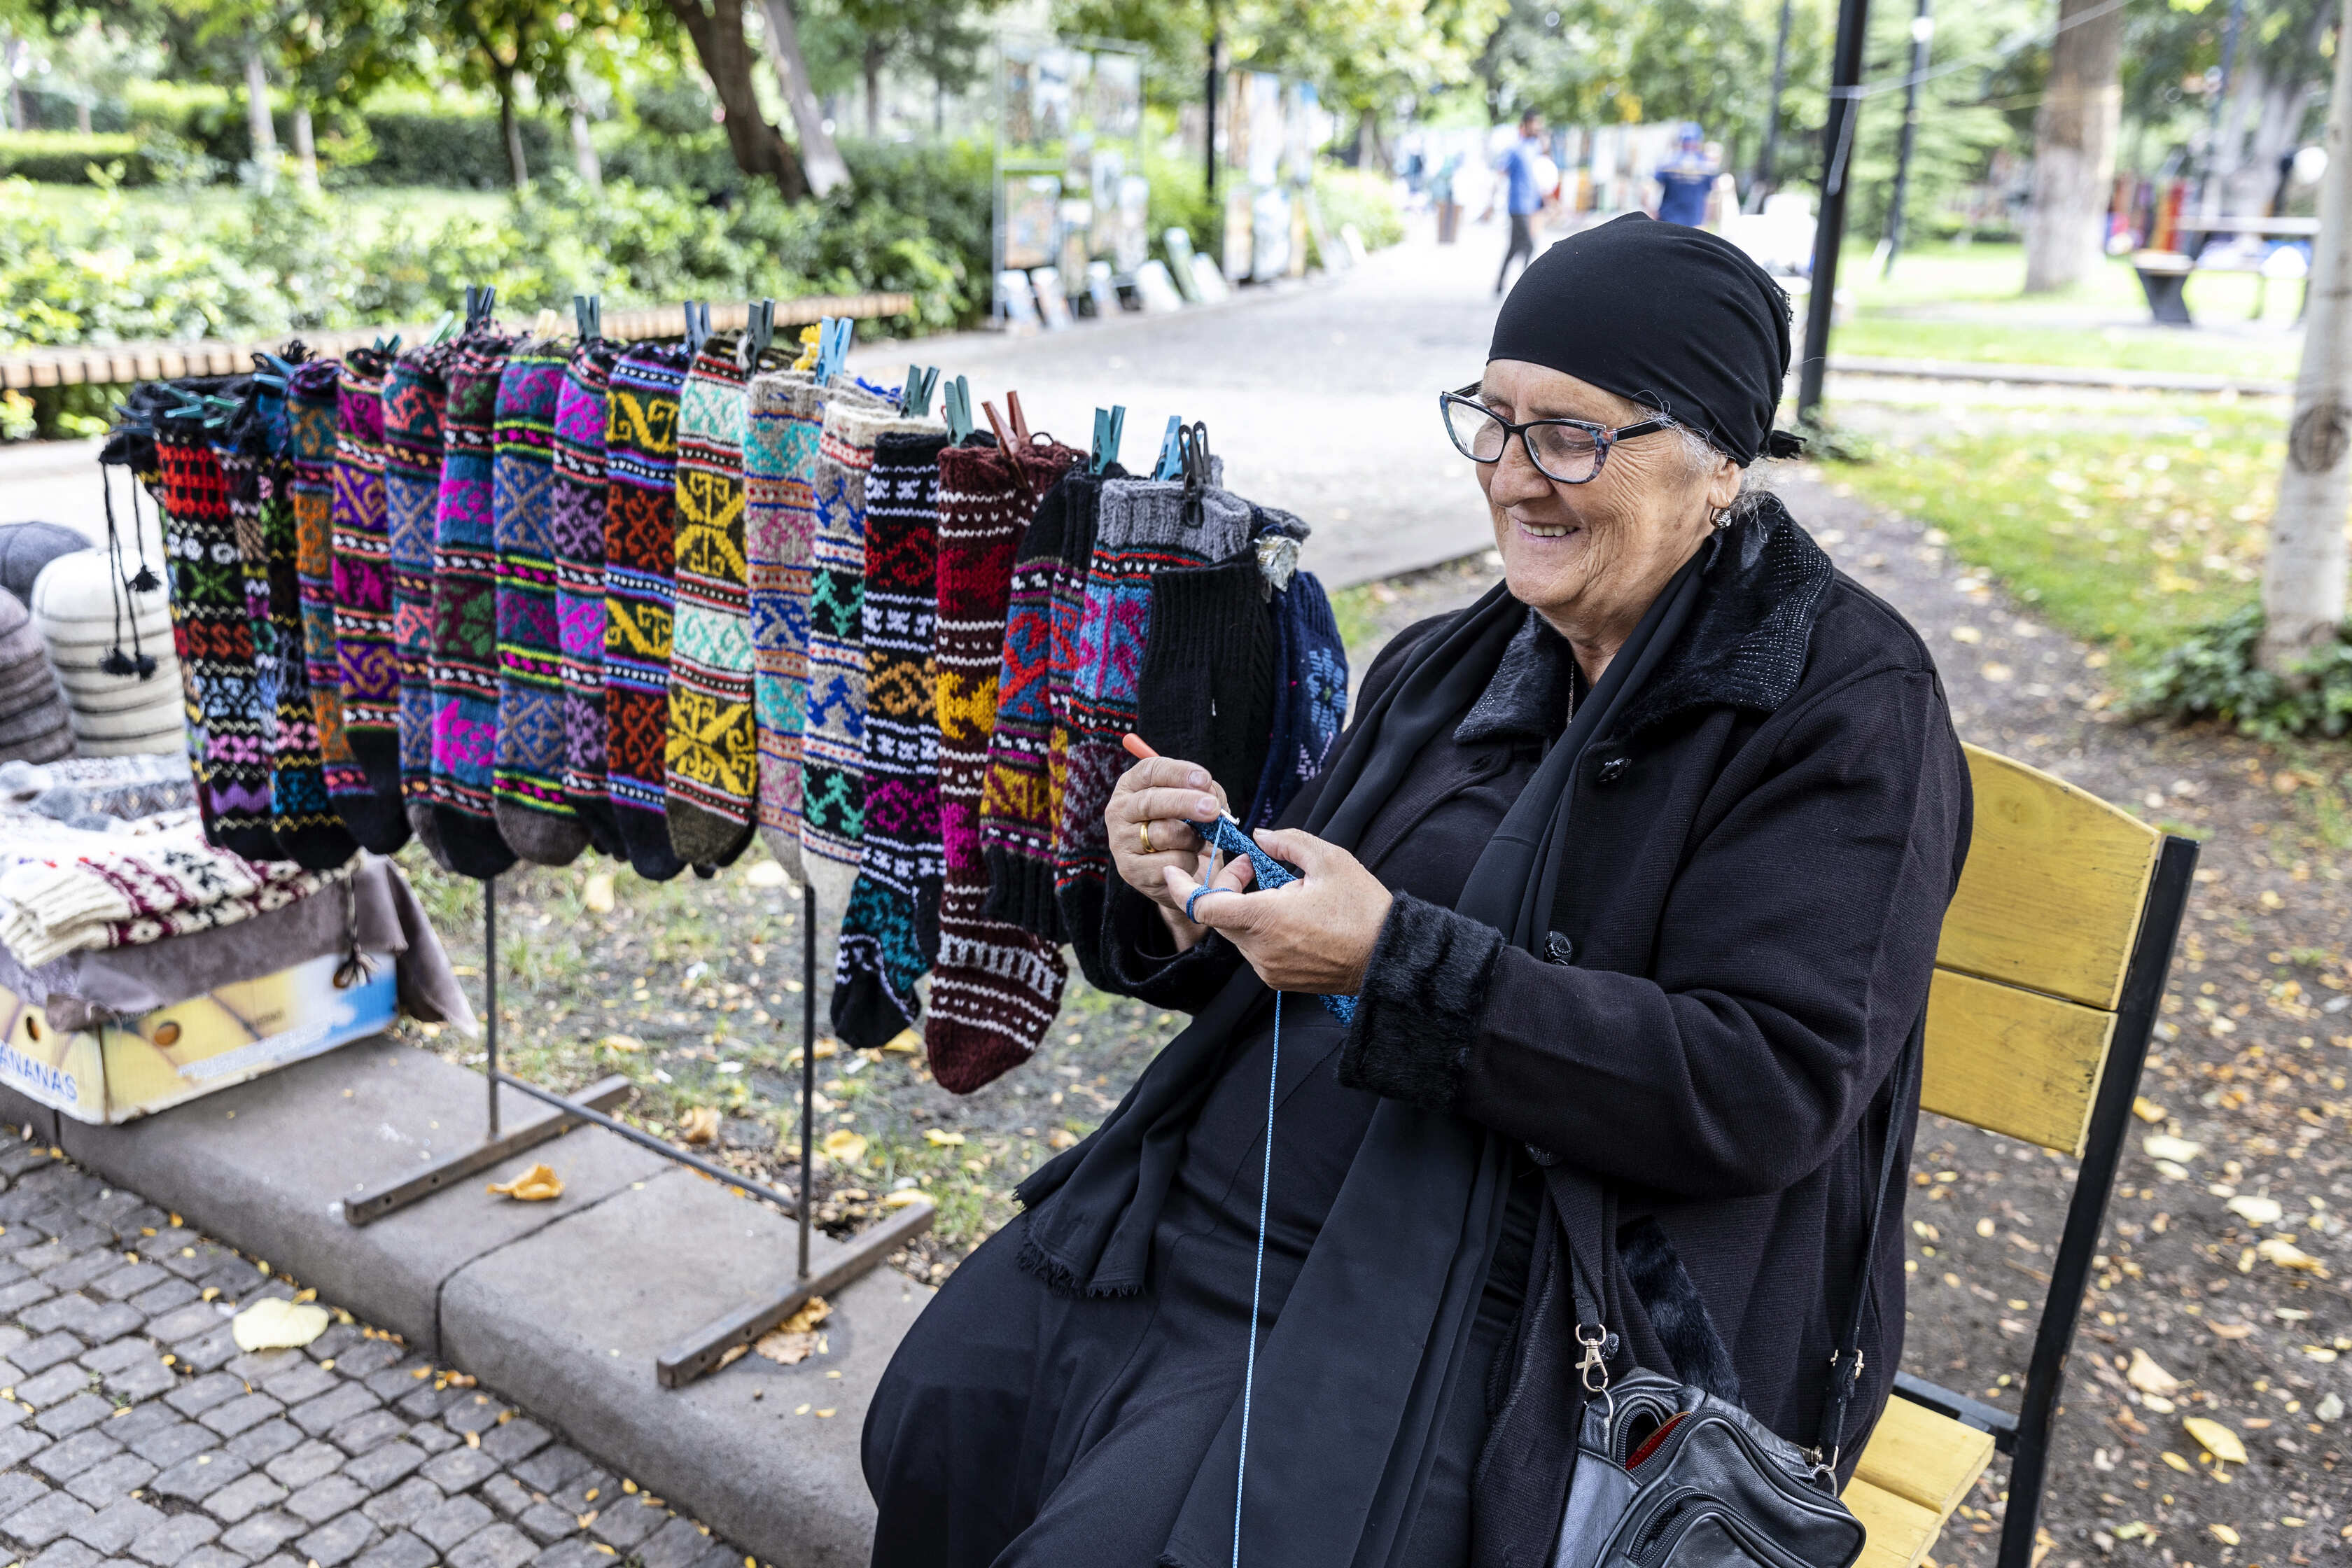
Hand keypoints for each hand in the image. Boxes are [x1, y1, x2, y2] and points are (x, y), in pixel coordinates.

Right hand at [1105, 755, 1229, 951]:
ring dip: (1192, 838)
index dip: (1179, 773)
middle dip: (1186, 803)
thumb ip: (1206, 792)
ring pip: (1163, 834)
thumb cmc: (1188, 829)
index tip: (1204, 779)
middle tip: (1213, 809)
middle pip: (1151, 802)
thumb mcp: (1198, 804)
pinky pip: (1170, 862)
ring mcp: (1121, 841)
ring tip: (1198, 842)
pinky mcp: (1130, 870)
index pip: (1151, 771)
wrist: (1182, 874)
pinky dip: (1189, 861)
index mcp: (1132, 786)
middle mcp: (1119, 810)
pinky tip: (1187, 860)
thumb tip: (1210, 792)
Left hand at [1161, 828, 1392, 994]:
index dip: (1183, 888)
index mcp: (1267, 919)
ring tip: (1283, 891)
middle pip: (1220, 917)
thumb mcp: (1330, 860)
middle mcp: (1260, 950)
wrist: (1389, 957)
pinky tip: (1291, 916)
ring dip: (1246, 908)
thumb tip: (1260, 838)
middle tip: (1254, 866)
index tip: (1173, 871)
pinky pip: (1254, 949)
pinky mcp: (1278, 980)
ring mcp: (1268, 969)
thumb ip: (1288, 842)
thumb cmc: (1363, 908)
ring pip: (1237, 933)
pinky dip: (1260, 928)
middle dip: (1227, 887)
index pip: (1205, 907)